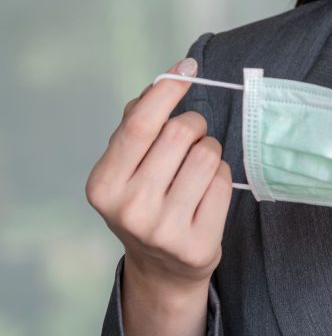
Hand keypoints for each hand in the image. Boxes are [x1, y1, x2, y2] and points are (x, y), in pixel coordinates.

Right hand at [85, 58, 231, 293]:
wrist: (162, 268)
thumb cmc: (146, 200)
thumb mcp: (126, 168)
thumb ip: (138, 125)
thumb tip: (164, 82)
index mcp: (102, 184)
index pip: (139, 124)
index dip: (168, 89)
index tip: (189, 67)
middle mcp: (128, 209)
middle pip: (180, 133)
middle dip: (194, 124)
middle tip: (191, 137)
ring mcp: (162, 230)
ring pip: (208, 154)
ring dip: (210, 151)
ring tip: (196, 170)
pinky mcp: (195, 244)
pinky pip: (224, 181)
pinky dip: (221, 177)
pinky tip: (205, 194)